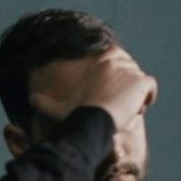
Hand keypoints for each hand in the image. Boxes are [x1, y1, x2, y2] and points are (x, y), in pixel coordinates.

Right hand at [29, 47, 157, 133]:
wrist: (93, 119)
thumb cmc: (76, 114)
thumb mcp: (59, 108)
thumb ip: (45, 103)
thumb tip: (30, 99)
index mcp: (99, 61)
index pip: (116, 61)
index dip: (116, 79)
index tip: (113, 94)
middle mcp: (116, 60)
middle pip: (130, 72)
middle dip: (127, 88)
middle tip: (119, 106)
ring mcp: (130, 69)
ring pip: (140, 82)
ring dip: (136, 96)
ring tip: (125, 111)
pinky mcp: (142, 81)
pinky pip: (151, 88)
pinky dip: (147, 98)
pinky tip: (136, 109)